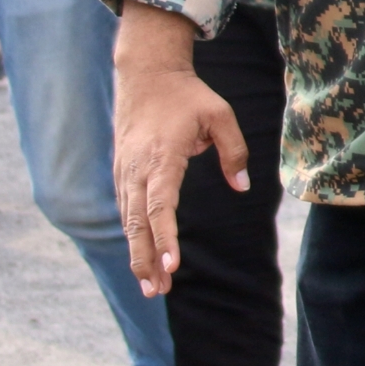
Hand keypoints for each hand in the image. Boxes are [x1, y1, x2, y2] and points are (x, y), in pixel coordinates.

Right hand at [113, 3, 247, 295]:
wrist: (146, 75)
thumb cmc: (187, 96)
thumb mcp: (220, 115)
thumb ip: (233, 150)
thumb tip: (242, 186)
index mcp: (162, 158)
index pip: (160, 206)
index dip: (165, 237)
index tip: (173, 264)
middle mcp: (137, 170)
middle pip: (138, 223)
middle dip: (146, 259)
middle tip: (158, 291)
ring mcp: (125, 172)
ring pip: (128, 221)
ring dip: (138, 254)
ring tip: (151, 287)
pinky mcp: (122, 173)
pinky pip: (126, 211)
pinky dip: (133, 236)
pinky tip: (143, 258)